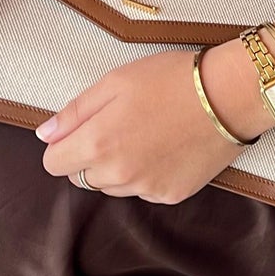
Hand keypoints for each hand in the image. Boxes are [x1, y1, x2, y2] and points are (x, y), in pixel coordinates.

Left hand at [37, 34, 274, 202]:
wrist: (229, 96)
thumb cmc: (172, 80)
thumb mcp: (115, 82)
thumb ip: (75, 112)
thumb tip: (46, 134)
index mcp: (98, 144)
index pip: (53, 164)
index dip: (62, 145)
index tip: (79, 131)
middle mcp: (118, 175)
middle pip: (81, 179)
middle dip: (89, 157)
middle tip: (117, 127)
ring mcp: (146, 188)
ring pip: (112, 188)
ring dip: (117, 168)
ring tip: (144, 136)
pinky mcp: (170, 195)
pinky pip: (143, 191)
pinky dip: (146, 175)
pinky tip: (165, 149)